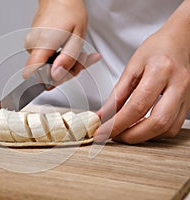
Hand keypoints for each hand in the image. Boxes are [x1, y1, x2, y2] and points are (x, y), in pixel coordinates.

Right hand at [24, 0, 100, 82]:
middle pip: (43, 74)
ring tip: (77, 56)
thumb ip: (68, 59)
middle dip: (64, 73)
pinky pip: (46, 60)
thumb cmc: (69, 11)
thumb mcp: (77, 37)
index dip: (46, 80)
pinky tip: (69, 53)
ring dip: (64, 66)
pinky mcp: (34, 45)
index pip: (31, 73)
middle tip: (79, 63)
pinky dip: (59, 60)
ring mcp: (32, 45)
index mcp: (42, 44)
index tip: (61, 75)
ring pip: (46, 68)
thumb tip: (56, 76)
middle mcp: (32, 45)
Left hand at [95, 1, 189, 143]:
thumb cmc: (155, 50)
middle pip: (157, 122)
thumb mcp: (132, 67)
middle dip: (132, 135)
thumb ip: (117, 94)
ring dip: (143, 136)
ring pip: (167, 128)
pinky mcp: (189, 103)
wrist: (180, 41)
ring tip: (125, 132)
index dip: (118, 123)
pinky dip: (155, 132)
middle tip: (114, 136)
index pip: (137, 106)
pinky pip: (174, 127)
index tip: (102, 131)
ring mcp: (187, 95)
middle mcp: (178, 84)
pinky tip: (141, 127)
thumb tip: (101, 115)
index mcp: (160, 70)